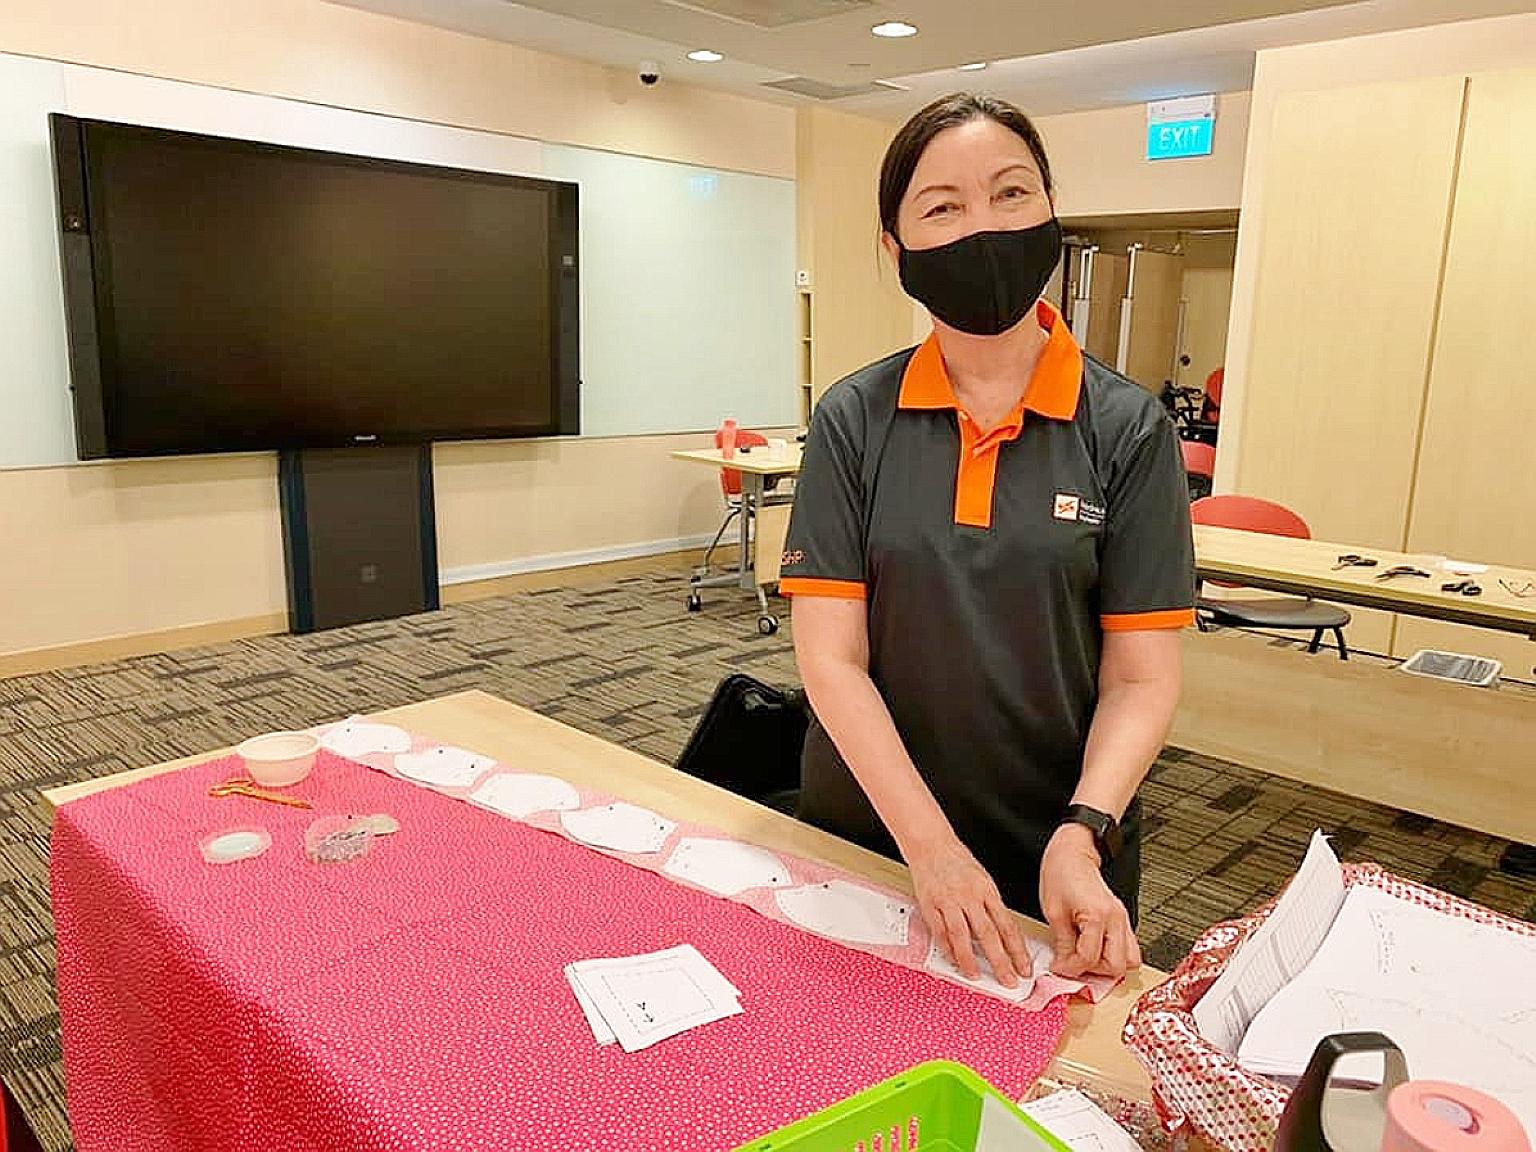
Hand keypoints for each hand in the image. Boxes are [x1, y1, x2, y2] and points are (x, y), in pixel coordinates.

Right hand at [906, 834, 1031, 987]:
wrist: (931, 844)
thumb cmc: (957, 860)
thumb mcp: (982, 879)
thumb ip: (990, 905)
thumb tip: (1002, 934)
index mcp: (987, 890)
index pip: (1007, 925)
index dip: (1018, 950)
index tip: (1024, 967)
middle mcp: (969, 896)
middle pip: (988, 934)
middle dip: (1000, 961)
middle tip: (1008, 980)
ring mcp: (948, 901)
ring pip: (962, 936)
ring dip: (970, 960)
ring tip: (976, 976)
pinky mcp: (930, 904)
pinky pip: (940, 931)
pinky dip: (947, 948)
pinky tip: (953, 960)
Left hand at [1039, 824, 1140, 978]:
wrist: (1072, 854)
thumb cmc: (1061, 875)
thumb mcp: (1054, 912)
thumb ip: (1063, 943)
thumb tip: (1064, 965)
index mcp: (1098, 915)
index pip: (1089, 958)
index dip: (1071, 968)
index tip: (1058, 966)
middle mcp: (1116, 919)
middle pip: (1117, 965)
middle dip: (1094, 971)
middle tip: (1074, 963)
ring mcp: (1123, 919)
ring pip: (1130, 960)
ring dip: (1108, 966)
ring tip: (1086, 958)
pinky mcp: (1123, 919)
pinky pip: (1129, 948)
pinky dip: (1115, 955)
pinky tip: (1096, 950)